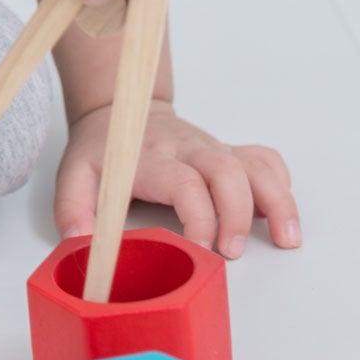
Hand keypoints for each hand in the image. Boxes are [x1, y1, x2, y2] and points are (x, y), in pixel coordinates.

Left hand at [55, 101, 299, 258]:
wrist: (122, 107)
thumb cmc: (102, 148)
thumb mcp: (74, 174)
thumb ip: (72, 208)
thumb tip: (80, 242)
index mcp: (149, 156)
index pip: (184, 182)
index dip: (198, 217)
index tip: (198, 249)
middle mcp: (186, 148)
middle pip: (227, 170)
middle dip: (237, 215)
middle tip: (231, 252)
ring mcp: (211, 147)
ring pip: (255, 165)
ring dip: (277, 201)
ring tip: (287, 238)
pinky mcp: (227, 150)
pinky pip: (264, 159)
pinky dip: (279, 184)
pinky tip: (280, 213)